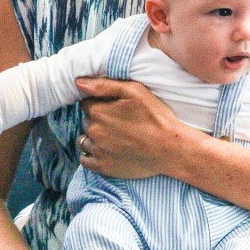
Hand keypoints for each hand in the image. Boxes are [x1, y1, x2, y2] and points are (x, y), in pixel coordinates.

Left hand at [76, 77, 202, 179]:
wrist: (171, 149)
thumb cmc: (155, 117)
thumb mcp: (134, 91)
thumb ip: (104, 85)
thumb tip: (78, 82)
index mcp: (98, 112)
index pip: (86, 103)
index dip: (99, 103)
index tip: (113, 107)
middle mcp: (94, 131)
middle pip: (86, 121)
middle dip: (97, 119)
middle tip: (118, 122)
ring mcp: (98, 150)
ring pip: (84, 139)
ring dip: (94, 137)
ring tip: (114, 137)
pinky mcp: (103, 167)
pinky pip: (85, 160)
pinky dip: (90, 155)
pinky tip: (105, 150)